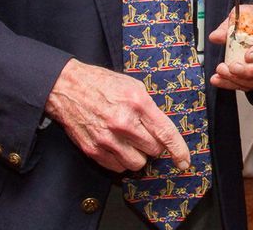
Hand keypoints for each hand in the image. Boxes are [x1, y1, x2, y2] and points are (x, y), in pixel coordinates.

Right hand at [45, 59, 188, 172]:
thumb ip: (150, 108)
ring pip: (137, 164)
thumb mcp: (133, 86)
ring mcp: (107, 139)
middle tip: (145, 135)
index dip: (178, 150)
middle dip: (154, 145)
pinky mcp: (93, 150)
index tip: (184, 161)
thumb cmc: (101, 84)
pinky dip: (121, 161)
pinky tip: (117, 146)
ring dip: (138, 156)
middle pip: (153, 150)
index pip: (165, 133)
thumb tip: (163, 128)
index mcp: (137, 103)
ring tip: (130, 142)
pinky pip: (117, 167)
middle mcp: (123, 123)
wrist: (68, 88)